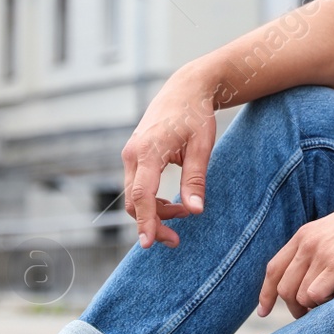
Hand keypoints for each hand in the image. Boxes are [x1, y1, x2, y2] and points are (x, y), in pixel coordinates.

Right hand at [120, 70, 217, 248]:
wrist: (185, 89)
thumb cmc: (195, 115)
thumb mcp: (202, 146)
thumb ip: (196, 179)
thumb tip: (195, 211)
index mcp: (149, 150)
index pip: (142, 194)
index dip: (145, 221)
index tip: (149, 243)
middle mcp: (133, 154)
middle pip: (134, 201)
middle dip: (152, 224)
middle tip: (176, 240)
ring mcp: (131, 155)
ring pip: (135, 196)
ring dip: (154, 213)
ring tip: (182, 215)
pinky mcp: (135, 157)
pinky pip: (137, 187)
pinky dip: (151, 201)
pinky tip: (172, 204)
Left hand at [258, 192, 333, 318]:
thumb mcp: (331, 232)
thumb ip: (315, 250)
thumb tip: (305, 279)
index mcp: (303, 235)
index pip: (274, 268)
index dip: (265, 293)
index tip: (263, 311)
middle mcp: (307, 243)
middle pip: (283, 287)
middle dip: (293, 307)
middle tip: (309, 314)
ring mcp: (320, 253)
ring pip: (299, 295)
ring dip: (313, 306)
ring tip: (333, 299)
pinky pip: (315, 295)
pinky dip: (324, 303)